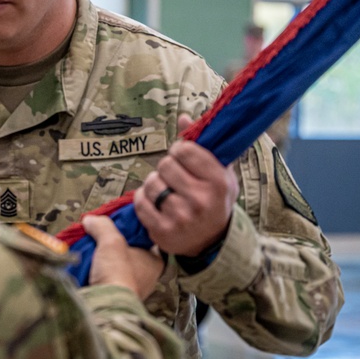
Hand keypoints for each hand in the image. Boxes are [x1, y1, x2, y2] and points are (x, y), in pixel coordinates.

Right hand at [83, 214, 163, 297]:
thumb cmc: (117, 273)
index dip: (127, 228)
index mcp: (154, 261)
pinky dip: (94, 270)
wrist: (103, 305)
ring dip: (100, 258)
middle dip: (109, 244)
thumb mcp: (111, 241)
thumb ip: (102, 226)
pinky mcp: (114, 296)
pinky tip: (84, 263)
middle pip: (125, 250)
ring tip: (86, 247)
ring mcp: (130, 287)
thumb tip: (91, 220)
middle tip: (95, 235)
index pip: (142, 238)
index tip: (112, 221)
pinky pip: (104, 277)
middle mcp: (146, 275)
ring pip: (114, 264)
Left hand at [133, 115, 237, 256]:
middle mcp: (201, 200)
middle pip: (165, 165)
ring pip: (151, 182)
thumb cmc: (215, 200)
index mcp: (218, 182)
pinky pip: (140, 201)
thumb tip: (182, 117)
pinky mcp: (162, 231)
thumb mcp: (219, 172)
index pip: (185, 150)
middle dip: (167, 167)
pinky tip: (155, 202)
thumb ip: (202, 144)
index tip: (181, 156)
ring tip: (166, 190)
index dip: (179, 149)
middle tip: (174, 177)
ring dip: (155, 183)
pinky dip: (143, 198)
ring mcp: (181, 217)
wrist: (212, 241)